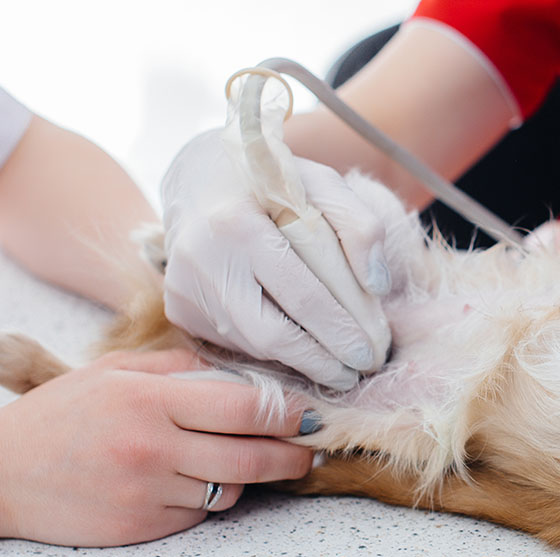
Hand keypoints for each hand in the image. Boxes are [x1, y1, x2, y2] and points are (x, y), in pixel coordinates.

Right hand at [0, 349, 312, 546]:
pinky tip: (198, 478)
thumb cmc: (62, 413)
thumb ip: (178, 366)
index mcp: (152, 400)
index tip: (308, 414)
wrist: (4, 474)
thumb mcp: (116, 370)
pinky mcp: (142, 527)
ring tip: (252, 459)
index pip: (242, 406)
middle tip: (309, 451)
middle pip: (249, 455)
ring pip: (228, 488)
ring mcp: (149, 492)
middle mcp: (155, 449)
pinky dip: (210, 496)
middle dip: (290, 456)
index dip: (285, 412)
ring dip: (248, 475)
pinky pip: (198, 513)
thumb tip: (232, 373)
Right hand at [161, 130, 389, 390]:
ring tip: (336, 364)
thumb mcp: (321, 183)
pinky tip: (297, 345)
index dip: (342, 333)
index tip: (373, 355)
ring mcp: (185, 289)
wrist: (198, 180)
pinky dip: (271, 350)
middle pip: (272, 334)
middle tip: (358, 372)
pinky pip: (234, 342)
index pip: (301, 294)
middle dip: (323, 362)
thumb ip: (359, 225)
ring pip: (252, 345)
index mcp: (238, 222)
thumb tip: (379, 286)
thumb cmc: (268, 181)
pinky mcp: (179, 308)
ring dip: (299, 361)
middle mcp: (202, 260)